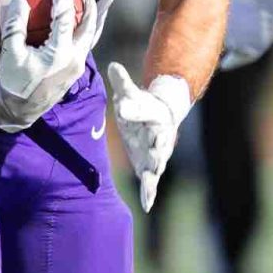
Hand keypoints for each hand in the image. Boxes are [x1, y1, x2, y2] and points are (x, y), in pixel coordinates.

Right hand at [0, 0, 95, 131]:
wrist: (20, 110)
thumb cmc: (14, 82)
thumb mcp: (10, 53)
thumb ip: (15, 25)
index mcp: (59, 55)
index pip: (66, 19)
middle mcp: (73, 60)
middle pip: (88, 27)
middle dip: (89, 6)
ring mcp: (76, 67)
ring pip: (88, 37)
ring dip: (87, 19)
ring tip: (83, 3)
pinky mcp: (74, 71)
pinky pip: (83, 46)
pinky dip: (81, 31)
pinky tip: (74, 23)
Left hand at [107, 63, 190, 211]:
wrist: (158, 117)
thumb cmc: (141, 104)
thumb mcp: (131, 94)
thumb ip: (123, 84)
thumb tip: (112, 66)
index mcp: (156, 117)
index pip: (149, 115)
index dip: (139, 115)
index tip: (126, 112)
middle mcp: (160, 138)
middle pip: (159, 146)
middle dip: (156, 152)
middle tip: (154, 160)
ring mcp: (157, 155)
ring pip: (157, 166)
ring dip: (153, 174)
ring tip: (150, 183)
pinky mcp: (150, 167)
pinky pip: (151, 183)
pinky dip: (150, 194)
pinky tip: (147, 206)